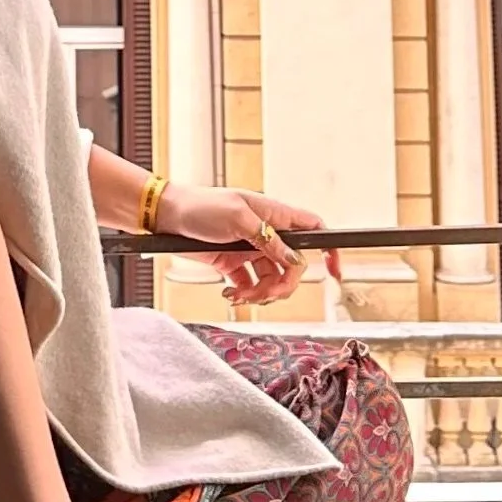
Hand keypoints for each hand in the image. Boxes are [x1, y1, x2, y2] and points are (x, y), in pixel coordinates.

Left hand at [158, 185, 324, 306]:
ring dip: (260, 294)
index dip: (328, 249)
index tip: (334, 272)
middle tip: (264, 295)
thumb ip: (267, 240)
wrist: (166, 217)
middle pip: (292, 266)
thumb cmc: (200, 206)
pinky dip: (244, 295)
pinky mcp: (233, 263)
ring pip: (272, 280)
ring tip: (238, 295)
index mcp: (273, 214)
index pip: (313, 229)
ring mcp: (250, 250)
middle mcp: (266, 233)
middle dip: (282, 286)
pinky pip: (251, 285)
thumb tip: (295, 260)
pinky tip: (229, 294)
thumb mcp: (237, 218)